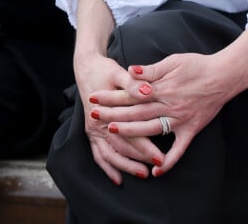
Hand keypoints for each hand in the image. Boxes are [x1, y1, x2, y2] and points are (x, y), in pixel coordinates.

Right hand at [74, 51, 164, 183]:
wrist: (86, 68)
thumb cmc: (105, 70)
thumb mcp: (119, 73)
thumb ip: (133, 83)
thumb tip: (149, 90)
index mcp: (106, 112)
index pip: (130, 134)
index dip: (146, 147)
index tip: (161, 157)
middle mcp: (98, 125)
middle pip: (122, 147)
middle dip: (140, 159)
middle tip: (159, 165)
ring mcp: (94, 131)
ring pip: (110, 155)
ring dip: (126, 166)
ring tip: (143, 173)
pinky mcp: (92, 132)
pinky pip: (99, 155)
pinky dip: (108, 167)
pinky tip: (118, 179)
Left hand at [90, 51, 232, 175]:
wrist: (224, 76)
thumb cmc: (198, 65)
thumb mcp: (173, 60)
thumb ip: (151, 69)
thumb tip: (130, 70)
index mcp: (163, 87)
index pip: (131, 93)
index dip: (112, 95)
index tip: (95, 97)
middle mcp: (169, 105)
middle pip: (136, 111)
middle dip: (113, 113)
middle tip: (94, 116)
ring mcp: (179, 119)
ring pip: (150, 129)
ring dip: (131, 132)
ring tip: (113, 133)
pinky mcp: (191, 129)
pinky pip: (179, 149)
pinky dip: (168, 161)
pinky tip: (156, 172)